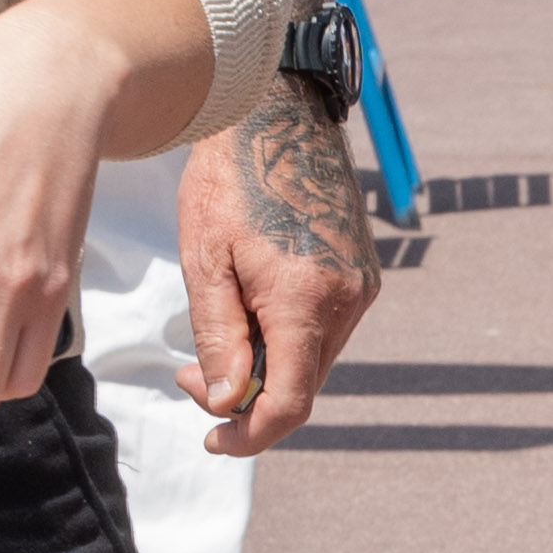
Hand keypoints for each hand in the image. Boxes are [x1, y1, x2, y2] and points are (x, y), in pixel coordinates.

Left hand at [179, 83, 377, 449]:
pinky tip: (251, 304)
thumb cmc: (230, 178)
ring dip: (266, 365)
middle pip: (302, 387)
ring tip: (218, 327)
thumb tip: (227, 403)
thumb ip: (217, 337)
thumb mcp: (205, 260)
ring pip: (313, 360)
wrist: (280, 114)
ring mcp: (363, 287)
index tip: (211, 438)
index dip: (249, 435)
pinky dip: (287, 337)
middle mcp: (349, 300)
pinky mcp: (364, 274)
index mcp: (306, 299)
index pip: (289, 403)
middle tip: (188, 372)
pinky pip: (325, 330)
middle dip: (246, 395)